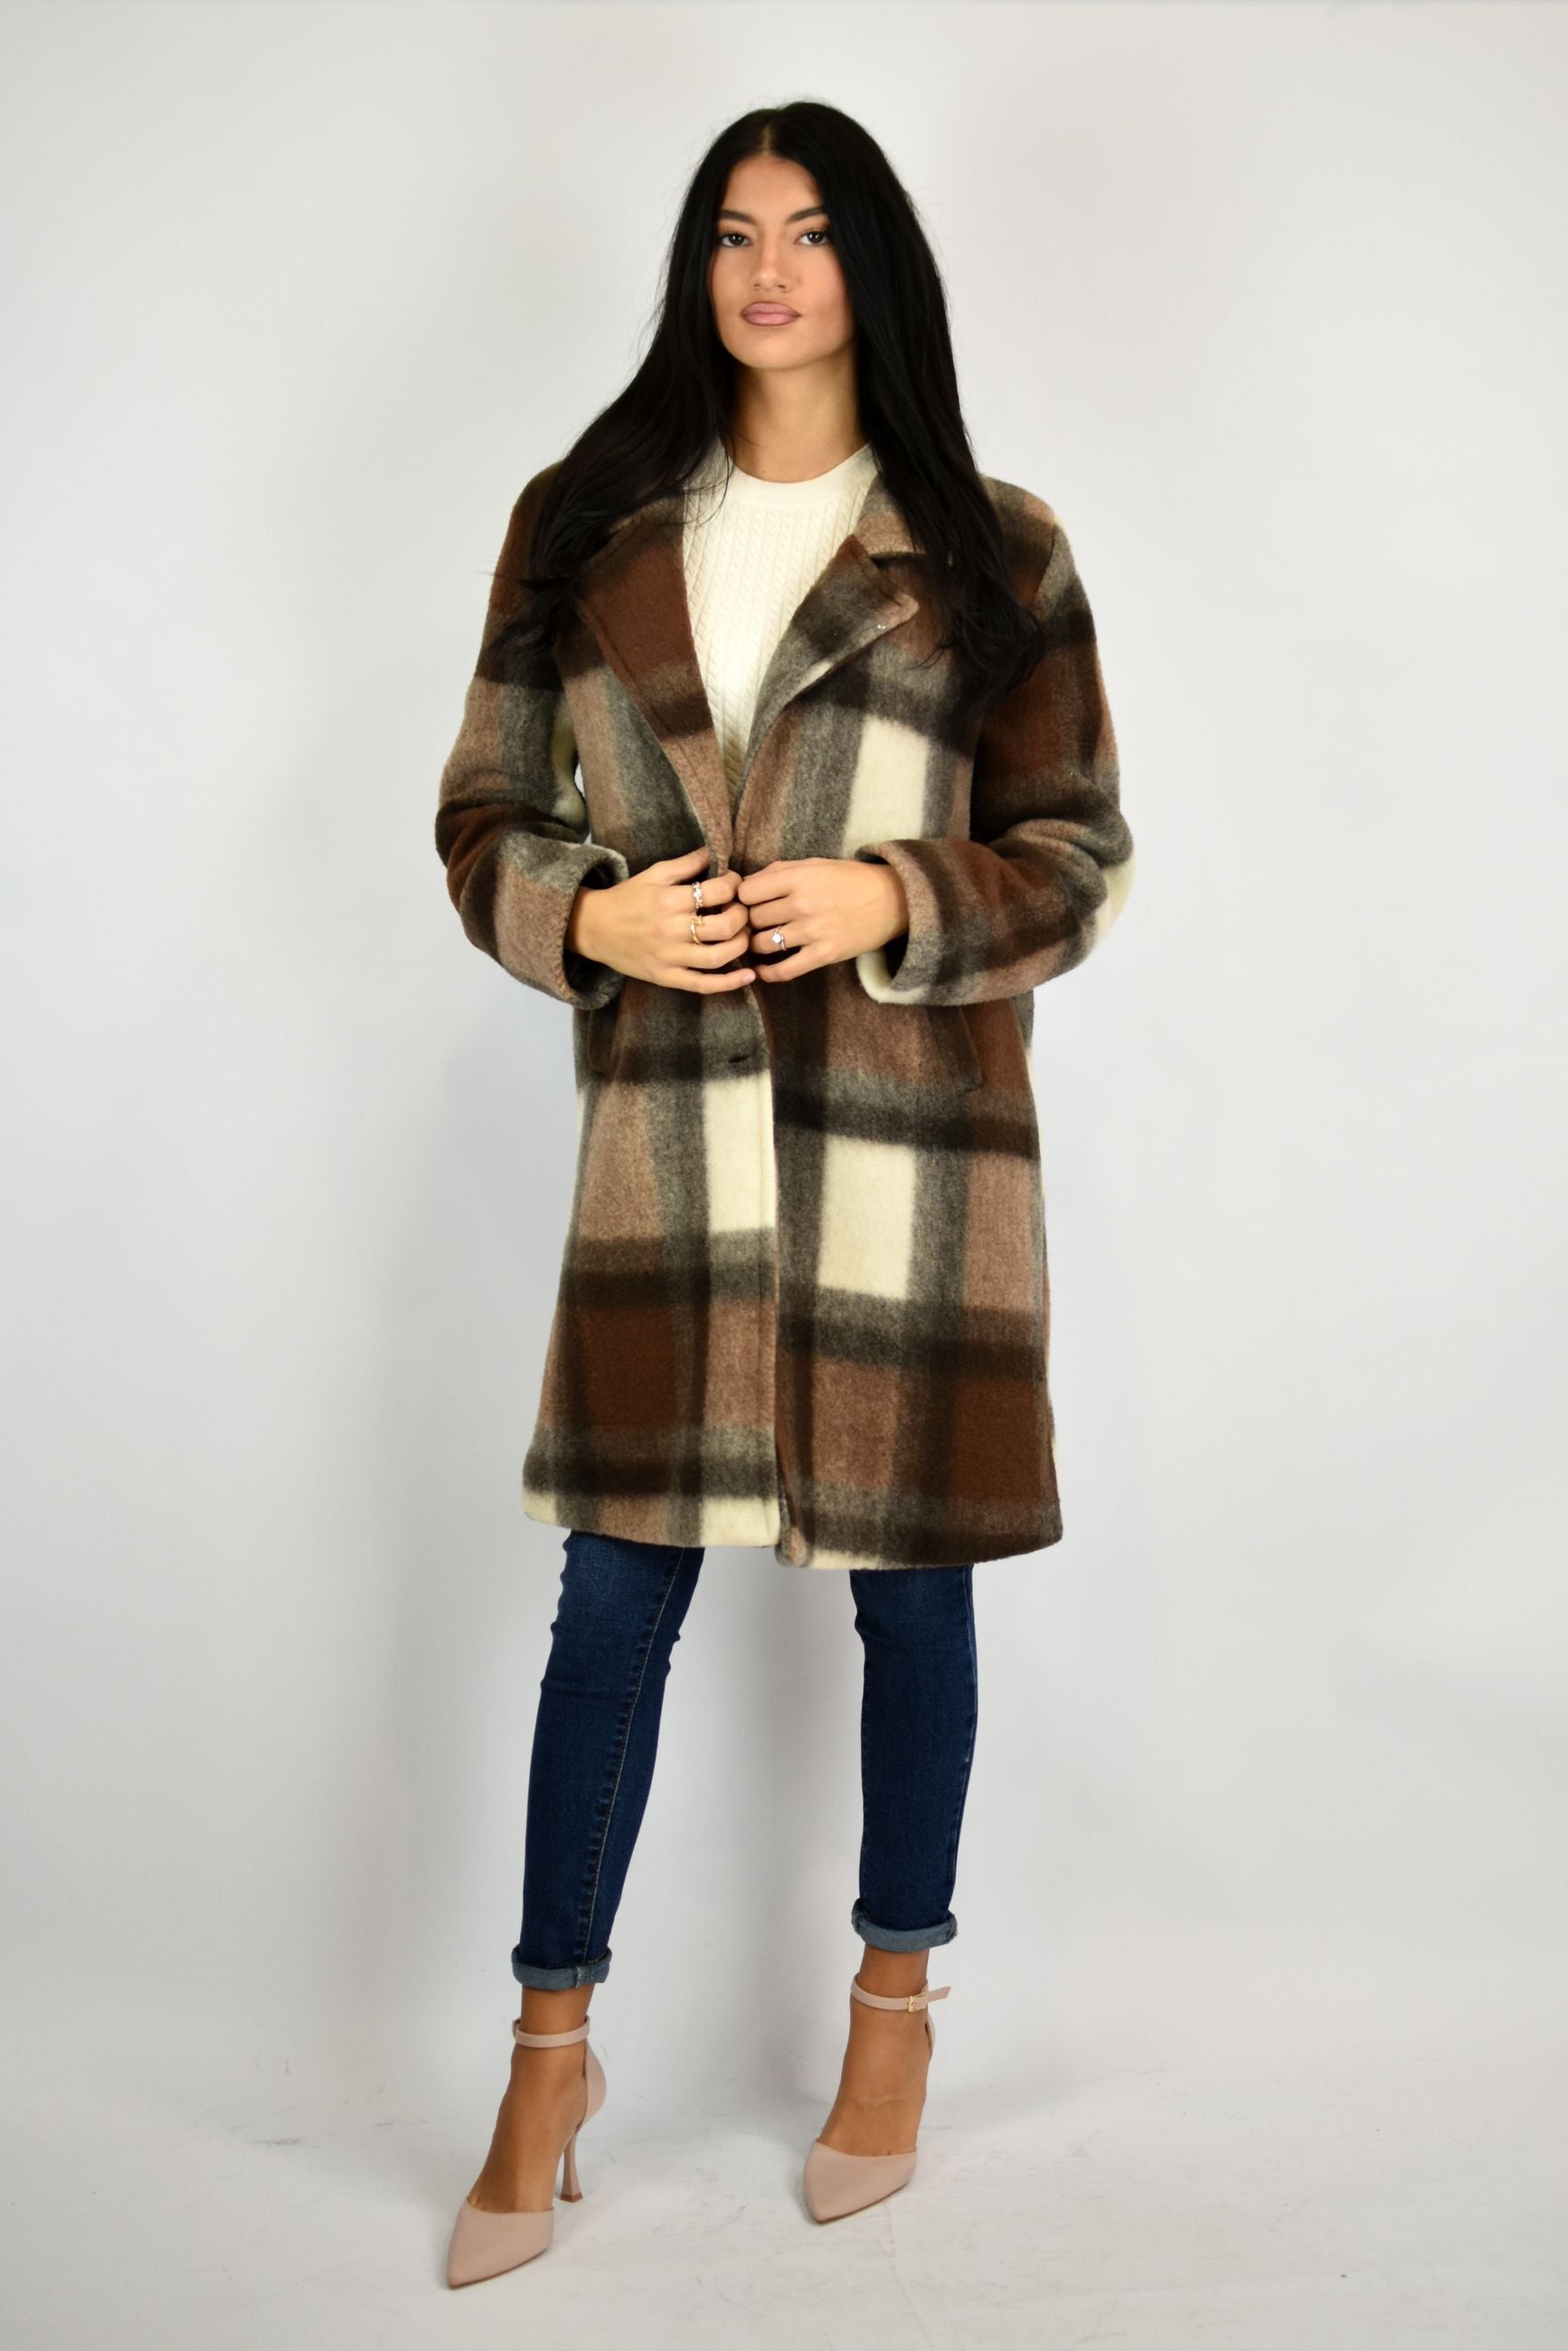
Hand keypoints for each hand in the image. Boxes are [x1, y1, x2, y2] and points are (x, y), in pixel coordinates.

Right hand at [568, 844, 756, 991]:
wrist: (593, 927)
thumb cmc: (627, 898)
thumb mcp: (654, 873)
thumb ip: (687, 863)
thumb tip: (716, 852)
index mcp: (670, 900)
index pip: (719, 892)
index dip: (735, 885)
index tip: (735, 883)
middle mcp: (672, 930)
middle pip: (725, 926)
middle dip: (743, 915)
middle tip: (742, 908)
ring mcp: (670, 957)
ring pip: (720, 956)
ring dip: (741, 944)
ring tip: (743, 933)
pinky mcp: (667, 977)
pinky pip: (703, 984)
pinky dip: (729, 983)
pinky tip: (749, 975)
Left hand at [735, 856, 908, 981]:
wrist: (892, 900)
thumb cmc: (850, 879)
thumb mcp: (815, 864)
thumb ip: (780, 872)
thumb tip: (745, 885)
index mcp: (799, 877)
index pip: (747, 891)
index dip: (743, 896)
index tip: (748, 900)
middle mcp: (803, 904)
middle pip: (753, 918)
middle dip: (750, 920)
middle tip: (756, 922)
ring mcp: (814, 931)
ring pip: (763, 943)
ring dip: (758, 944)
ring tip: (763, 940)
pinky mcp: (824, 954)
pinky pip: (785, 970)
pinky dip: (768, 973)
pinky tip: (763, 970)